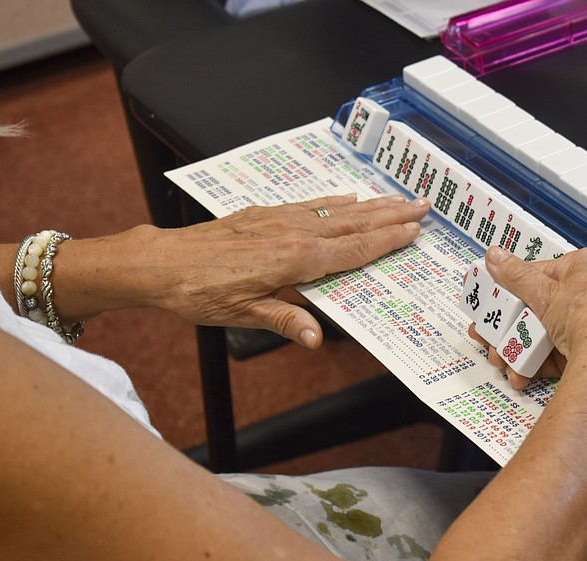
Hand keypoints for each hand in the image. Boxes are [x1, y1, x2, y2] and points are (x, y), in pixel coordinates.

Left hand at [150, 194, 429, 347]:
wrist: (163, 262)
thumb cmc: (200, 292)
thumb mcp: (244, 315)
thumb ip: (285, 321)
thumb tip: (315, 338)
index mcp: (295, 260)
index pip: (353, 251)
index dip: (387, 242)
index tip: (414, 232)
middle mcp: (294, 234)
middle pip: (355, 224)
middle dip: (392, 215)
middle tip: (423, 206)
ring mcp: (280, 220)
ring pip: (337, 210)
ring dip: (372, 205)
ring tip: (399, 197)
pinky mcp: (266, 214)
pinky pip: (310, 204)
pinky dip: (334, 200)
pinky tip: (349, 197)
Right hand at [477, 247, 586, 418]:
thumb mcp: (544, 292)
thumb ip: (517, 275)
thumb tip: (498, 258)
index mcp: (581, 270)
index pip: (535, 275)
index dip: (509, 288)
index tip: (490, 297)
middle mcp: (585, 297)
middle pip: (533, 309)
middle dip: (507, 326)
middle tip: (488, 334)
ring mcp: (583, 327)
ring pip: (538, 336)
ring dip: (516, 349)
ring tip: (502, 358)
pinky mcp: (581, 354)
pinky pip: (549, 357)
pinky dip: (532, 365)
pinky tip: (520, 372)